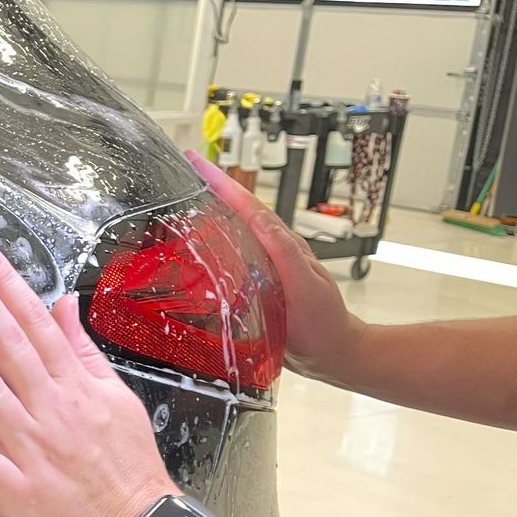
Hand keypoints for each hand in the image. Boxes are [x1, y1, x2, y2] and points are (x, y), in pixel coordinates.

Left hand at [0, 239, 176, 516]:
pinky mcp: (12, 487)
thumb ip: (83, 350)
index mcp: (75, 385)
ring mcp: (28, 447)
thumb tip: (62, 304)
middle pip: (6, 343)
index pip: (33, 322)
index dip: (3, 283)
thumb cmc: (128, 466)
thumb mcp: (117, 397)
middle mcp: (49, 409)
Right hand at [183, 149, 366, 381]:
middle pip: (238, 212)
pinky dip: (211, 244)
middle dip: (212, 188)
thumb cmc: (322, 322)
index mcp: (282, 245)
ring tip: (183, 197)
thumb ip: (284, 252)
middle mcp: (270, 251)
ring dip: (209, 212)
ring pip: (233, 232)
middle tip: (185, 169)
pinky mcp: (254, 285)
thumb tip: (259, 218)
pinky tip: (196, 247)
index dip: (222, 183)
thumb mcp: (305, 284)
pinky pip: (229, 258)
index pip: (248, 207)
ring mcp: (262, 267)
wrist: (332, 354)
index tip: (197, 163)